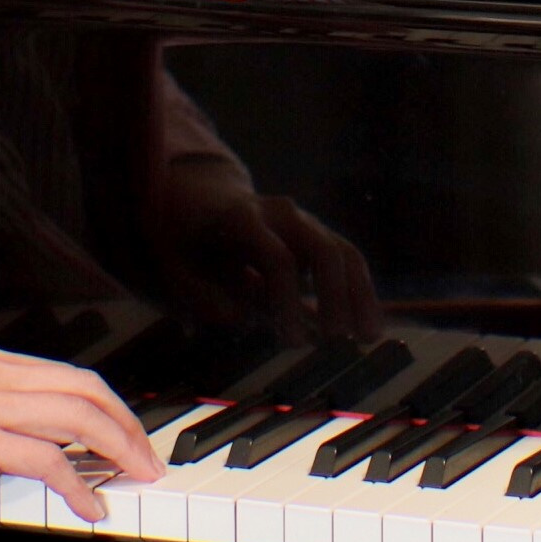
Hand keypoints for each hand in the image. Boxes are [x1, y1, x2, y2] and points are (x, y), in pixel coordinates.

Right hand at [0, 343, 162, 523]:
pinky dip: (79, 482)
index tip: (126, 435)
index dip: (104, 405)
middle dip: (126, 424)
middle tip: (149, 459)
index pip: (62, 374)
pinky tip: (92, 505)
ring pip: (75, 415)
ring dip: (117, 449)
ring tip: (137, 479)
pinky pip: (45, 457)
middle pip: (82, 388)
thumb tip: (7, 444)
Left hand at [154, 159, 380, 342]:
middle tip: (336, 341)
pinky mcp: (316, 235)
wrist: (197, 197)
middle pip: (322, 247)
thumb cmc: (183, 238)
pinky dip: (361, 291)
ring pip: (344, 251)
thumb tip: (237, 318)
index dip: (287, 302)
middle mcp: (278, 212)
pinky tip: (368, 327)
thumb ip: (196, 291)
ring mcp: (302, 221)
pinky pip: (348, 260)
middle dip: (335, 295)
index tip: (292, 344)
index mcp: (240, 216)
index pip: (276, 256)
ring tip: (367, 338)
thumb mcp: (172, 261)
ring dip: (360, 295)